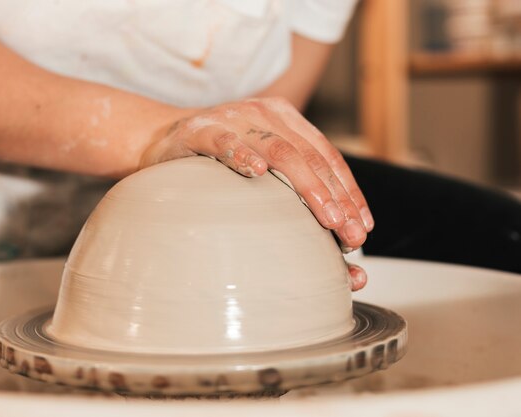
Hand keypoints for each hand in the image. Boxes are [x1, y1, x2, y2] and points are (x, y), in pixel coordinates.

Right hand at [141, 97, 372, 290]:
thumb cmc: (219, 164)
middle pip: (308, 156)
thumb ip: (292, 196)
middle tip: (348, 234)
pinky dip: (240, 155)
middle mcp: (264, 114)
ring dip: (305, 185)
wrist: (164, 140)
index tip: (362, 228)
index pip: (325, 156)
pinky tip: (256, 173)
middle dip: (334, 197)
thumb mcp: (260, 170)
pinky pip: (222, 142)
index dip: (348, 191)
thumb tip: (335, 256)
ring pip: (278, 150)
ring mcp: (232, 119)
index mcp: (285, 120)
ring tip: (324, 216)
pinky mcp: (199, 130)